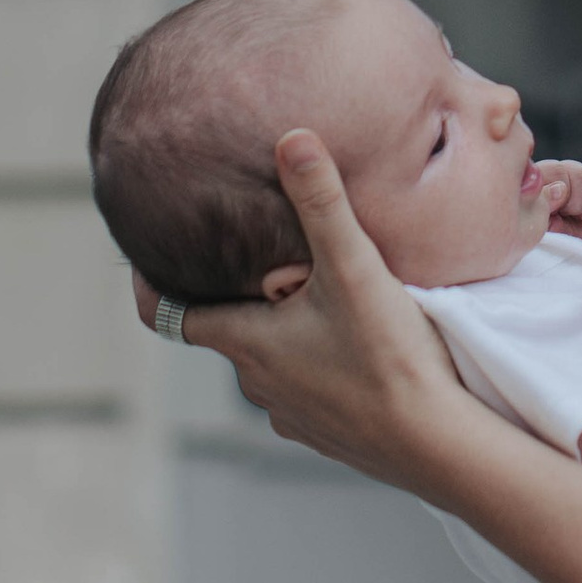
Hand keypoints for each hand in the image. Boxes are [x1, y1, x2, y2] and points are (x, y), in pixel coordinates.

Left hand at [128, 132, 462, 486]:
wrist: (435, 444)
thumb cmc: (388, 356)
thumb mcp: (354, 267)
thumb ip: (321, 201)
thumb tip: (291, 138)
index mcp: (247, 343)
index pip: (168, 315)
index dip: (150, 286)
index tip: (146, 259)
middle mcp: (259, 385)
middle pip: (229, 331)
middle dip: (241, 295)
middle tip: (261, 254)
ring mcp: (292, 416)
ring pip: (271, 362)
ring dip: (282, 332)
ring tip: (313, 294)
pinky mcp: (328, 434)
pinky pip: (308, 391)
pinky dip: (316, 365)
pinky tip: (354, 345)